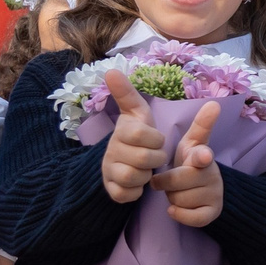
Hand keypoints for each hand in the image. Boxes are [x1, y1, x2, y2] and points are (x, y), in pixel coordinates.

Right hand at [99, 70, 168, 203]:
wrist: (125, 160)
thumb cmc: (138, 134)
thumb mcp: (137, 112)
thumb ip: (127, 93)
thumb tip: (111, 70)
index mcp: (120, 132)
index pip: (140, 134)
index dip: (155, 139)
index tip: (157, 140)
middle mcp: (110, 151)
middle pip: (142, 158)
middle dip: (155, 159)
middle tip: (155, 156)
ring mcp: (108, 171)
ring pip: (133, 177)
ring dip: (146, 175)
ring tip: (147, 169)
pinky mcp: (111, 190)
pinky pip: (125, 195)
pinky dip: (136, 191)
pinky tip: (138, 183)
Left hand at [156, 99, 223, 226]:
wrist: (205, 188)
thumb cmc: (192, 162)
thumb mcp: (193, 143)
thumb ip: (201, 125)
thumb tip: (214, 103)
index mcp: (204, 156)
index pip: (203, 155)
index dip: (202, 156)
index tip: (203, 155)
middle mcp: (212, 175)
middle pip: (179, 181)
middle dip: (166, 183)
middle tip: (165, 181)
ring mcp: (214, 195)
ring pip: (180, 200)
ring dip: (172, 198)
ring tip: (176, 192)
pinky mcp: (212, 213)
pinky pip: (190, 218)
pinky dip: (179, 214)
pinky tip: (176, 208)